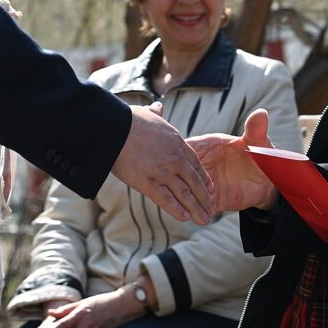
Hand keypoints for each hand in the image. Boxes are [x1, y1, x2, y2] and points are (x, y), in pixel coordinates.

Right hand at [111, 104, 213, 224]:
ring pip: (185, 195)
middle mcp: (175, 160)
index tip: (210, 189)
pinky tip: (185, 218)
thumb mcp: (149, 114)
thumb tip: (158, 107)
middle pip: (195, 182)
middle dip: (204, 198)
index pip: (196, 165)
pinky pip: (167, 200)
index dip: (204, 179)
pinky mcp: (149, 184)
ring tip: (204, 220)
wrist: (116, 128)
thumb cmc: (129, 120)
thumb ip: (157, 114)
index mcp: (177, 144)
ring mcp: (163, 172)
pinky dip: (177, 210)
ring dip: (196, 209)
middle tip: (212, 210)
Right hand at [187, 108, 276, 211]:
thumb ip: (256, 130)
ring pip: (186, 190)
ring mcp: (205, 181)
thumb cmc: (261, 155)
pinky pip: (198, 206)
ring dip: (186, 199)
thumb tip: (261, 113)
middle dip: (178, 180)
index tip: (176, 163)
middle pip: (181, 171)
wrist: (268, 181)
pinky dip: (196, 211)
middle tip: (180, 188)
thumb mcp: (259, 143)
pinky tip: (199, 217)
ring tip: (190, 208)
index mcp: (209, 145)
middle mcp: (202, 163)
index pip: (188, 148)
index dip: (180, 155)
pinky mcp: (211, 198)